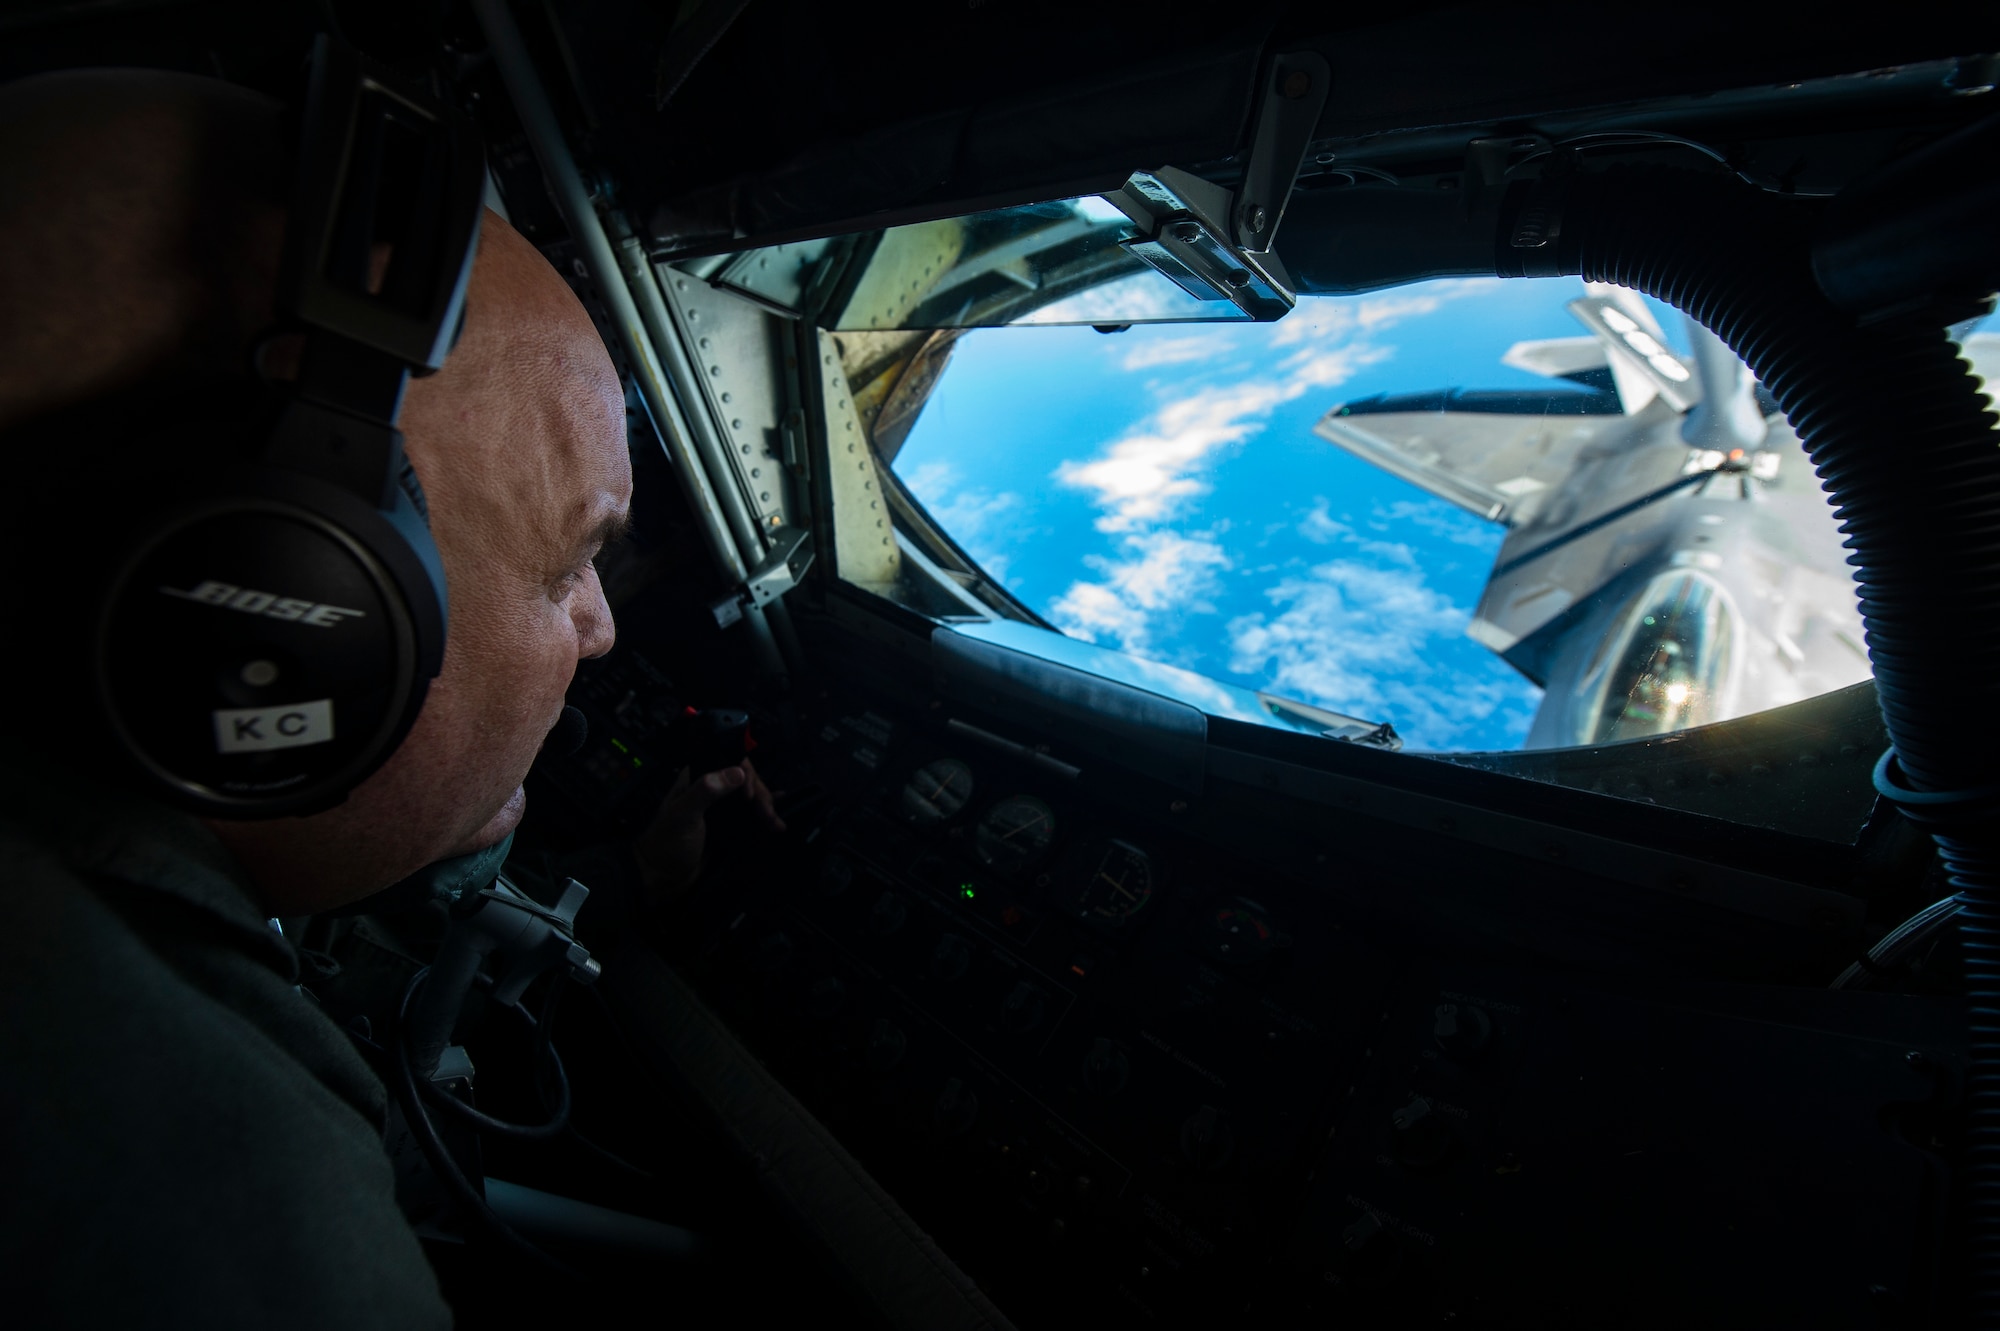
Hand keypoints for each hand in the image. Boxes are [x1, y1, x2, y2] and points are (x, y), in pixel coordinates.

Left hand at [632, 758, 784, 901]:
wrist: (661, 877)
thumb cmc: (666, 843)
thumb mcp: (683, 814)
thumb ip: (706, 791)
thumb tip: (737, 773)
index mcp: (696, 778)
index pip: (728, 761)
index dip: (745, 773)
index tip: (750, 795)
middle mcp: (711, 790)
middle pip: (745, 781)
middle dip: (760, 795)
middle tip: (767, 814)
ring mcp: (721, 809)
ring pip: (751, 800)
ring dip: (766, 808)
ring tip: (776, 824)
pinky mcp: (729, 827)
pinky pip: (750, 818)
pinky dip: (764, 819)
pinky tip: (777, 822)